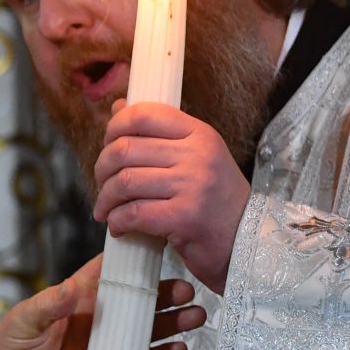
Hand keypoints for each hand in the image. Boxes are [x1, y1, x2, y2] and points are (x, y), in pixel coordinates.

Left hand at [0, 256, 203, 349]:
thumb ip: (47, 306)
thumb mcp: (22, 322)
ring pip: (147, 333)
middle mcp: (98, 322)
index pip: (110, 274)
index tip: (162, 250)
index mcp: (77, 301)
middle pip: (138, 304)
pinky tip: (179, 349)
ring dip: (172, 325)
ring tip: (194, 317)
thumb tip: (70, 288)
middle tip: (188, 292)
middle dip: (165, 296)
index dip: (134, 262)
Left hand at [93, 102, 250, 291]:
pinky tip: (119, 227)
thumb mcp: (196, 157)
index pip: (143, 114)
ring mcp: (193, 186)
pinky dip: (117, 221)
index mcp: (199, 134)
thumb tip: (118, 106)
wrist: (247, 242)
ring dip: (106, 199)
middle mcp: (198, 155)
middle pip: (125, 150)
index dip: (114, 128)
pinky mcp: (185, 217)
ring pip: (124, 182)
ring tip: (107, 210)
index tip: (107, 146)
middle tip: (103, 185)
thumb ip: (159, 133)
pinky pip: (133, 213)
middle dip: (102, 170)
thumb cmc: (215, 200)